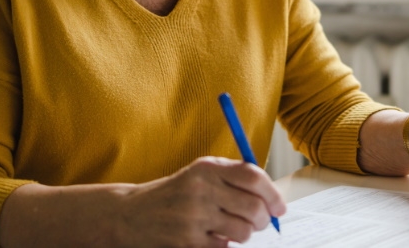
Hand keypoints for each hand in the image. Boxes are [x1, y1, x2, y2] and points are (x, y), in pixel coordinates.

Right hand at [119, 157, 284, 245]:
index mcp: (207, 168)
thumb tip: (272, 199)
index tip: (278, 207)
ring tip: (231, 230)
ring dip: (244, 234)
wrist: (130, 215)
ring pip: (244, 231)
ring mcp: (194, 216)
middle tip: (259, 222)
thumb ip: (233, 178)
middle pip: (254, 206)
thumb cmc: (174, 195)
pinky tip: (211, 238)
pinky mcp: (188, 241)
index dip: (273, 194)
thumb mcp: (199, 174)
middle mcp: (201, 189)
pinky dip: (224, 245)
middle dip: (262, 219)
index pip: (253, 177)